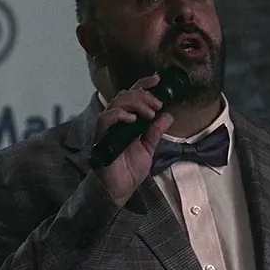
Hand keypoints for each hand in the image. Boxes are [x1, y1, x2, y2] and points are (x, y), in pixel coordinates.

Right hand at [96, 73, 175, 205]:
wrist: (119, 190)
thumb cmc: (129, 171)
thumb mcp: (149, 148)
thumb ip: (156, 132)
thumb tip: (168, 115)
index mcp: (127, 121)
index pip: (133, 95)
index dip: (143, 84)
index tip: (158, 79)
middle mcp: (116, 121)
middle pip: (125, 94)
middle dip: (144, 95)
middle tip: (157, 105)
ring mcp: (108, 128)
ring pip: (117, 102)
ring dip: (136, 103)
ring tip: (149, 113)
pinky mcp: (101, 137)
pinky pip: (106, 118)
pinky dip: (120, 115)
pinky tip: (132, 120)